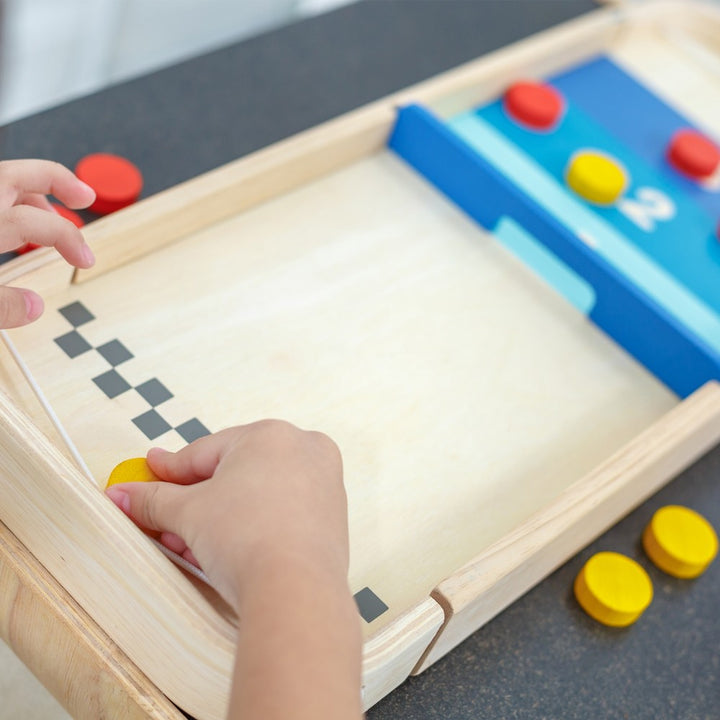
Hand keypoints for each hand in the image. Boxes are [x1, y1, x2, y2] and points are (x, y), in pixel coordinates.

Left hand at [0, 159, 95, 326]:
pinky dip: (8, 202)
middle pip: (21, 175)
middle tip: (85, 195)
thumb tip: (34, 307)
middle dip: (58, 181)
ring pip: (4, 182)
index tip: (85, 259)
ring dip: (31, 193)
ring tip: (50, 211)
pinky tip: (12, 227)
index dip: (70, 239)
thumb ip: (2, 305)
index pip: (40, 222)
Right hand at [106, 421, 362, 719]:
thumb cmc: (247, 539)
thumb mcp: (188, 513)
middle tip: (163, 516)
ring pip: (257, 494)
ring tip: (186, 541)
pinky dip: (252, 526)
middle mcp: (304, 449)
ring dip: (219, 516)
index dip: (170, 468)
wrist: (296, 590)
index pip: (205, 451)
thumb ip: (153, 499)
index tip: (148, 471)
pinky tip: (225, 549)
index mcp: (271, 434)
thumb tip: (122, 494)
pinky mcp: (332, 516)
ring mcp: (323, 483)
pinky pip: (281, 512)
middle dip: (195, 499)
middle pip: (233, 472)